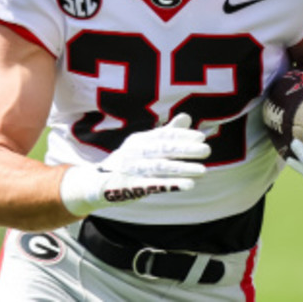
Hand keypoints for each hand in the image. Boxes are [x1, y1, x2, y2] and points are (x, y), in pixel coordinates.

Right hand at [59, 114, 209, 215]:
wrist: (95, 185)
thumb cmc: (127, 164)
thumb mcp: (144, 146)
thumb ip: (167, 133)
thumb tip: (187, 117)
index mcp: (138, 140)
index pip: (162, 135)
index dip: (182, 136)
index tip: (201, 137)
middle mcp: (133, 152)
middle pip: (162, 149)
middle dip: (185, 150)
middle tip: (207, 150)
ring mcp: (129, 169)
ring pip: (159, 167)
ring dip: (182, 168)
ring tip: (203, 171)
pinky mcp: (128, 187)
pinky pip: (152, 185)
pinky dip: (170, 185)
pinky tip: (188, 185)